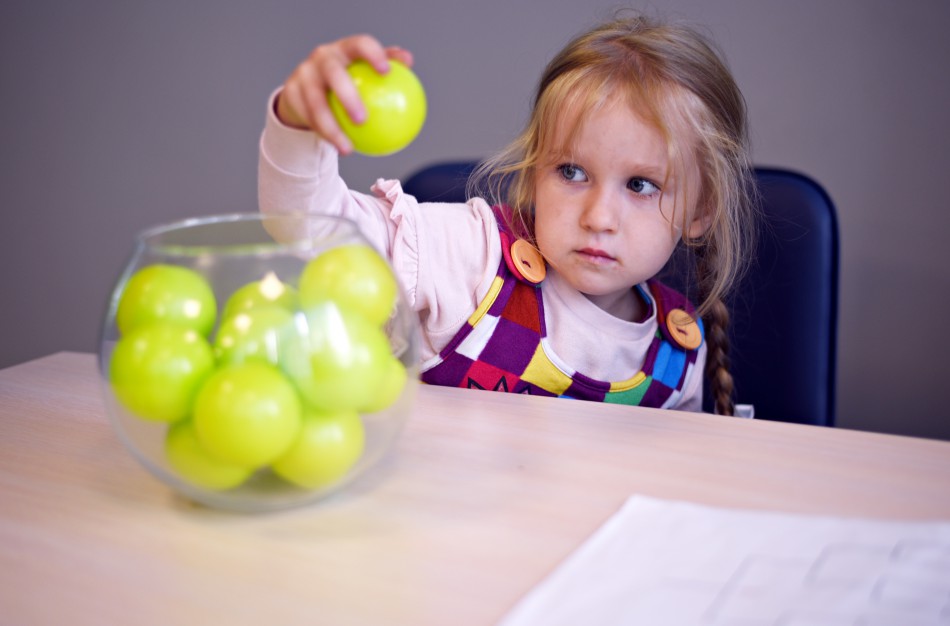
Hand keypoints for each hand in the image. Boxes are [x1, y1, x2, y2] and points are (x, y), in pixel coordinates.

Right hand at [276, 34, 413, 154]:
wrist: (308, 90)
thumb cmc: (349, 81)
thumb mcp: (365, 72)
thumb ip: (387, 64)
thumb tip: (409, 61)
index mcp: (344, 49)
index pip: (359, 44)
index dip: (372, 54)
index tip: (386, 72)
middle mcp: (322, 57)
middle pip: (333, 73)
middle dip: (346, 95)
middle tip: (362, 120)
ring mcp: (303, 73)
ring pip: (316, 103)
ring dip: (331, 128)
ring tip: (348, 148)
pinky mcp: (290, 92)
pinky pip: (308, 118)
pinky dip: (324, 134)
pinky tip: (341, 149)